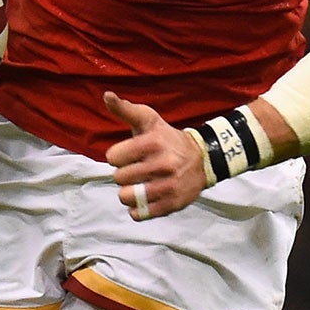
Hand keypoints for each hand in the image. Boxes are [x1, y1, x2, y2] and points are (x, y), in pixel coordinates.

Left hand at [103, 91, 205, 220]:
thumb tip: (106, 95)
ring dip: (128, 193)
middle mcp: (162, 164)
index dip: (118, 156)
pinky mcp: (172, 204)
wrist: (203, 159)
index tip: (128, 155)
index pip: (113, 157)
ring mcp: (168, 186)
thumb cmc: (167, 138)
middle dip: (124, 174)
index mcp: (153, 143)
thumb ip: (125, 110)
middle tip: (137, 170)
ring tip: (138, 186)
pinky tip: (144, 199)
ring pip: (126, 197)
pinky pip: (140, 214)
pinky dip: (137, 209)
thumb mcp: (148, 120)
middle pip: (118, 178)